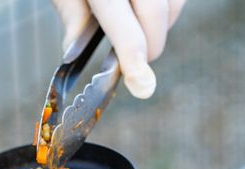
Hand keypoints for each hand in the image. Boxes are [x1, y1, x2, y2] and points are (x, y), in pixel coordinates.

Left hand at [52, 0, 186, 98]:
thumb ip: (71, 16)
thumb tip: (71, 53)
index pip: (124, 28)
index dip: (134, 59)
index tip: (141, 85)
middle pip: (157, 17)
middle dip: (150, 47)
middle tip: (136, 64)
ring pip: (173, 5)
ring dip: (160, 26)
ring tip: (135, 27)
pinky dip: (168, 8)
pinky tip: (146, 8)